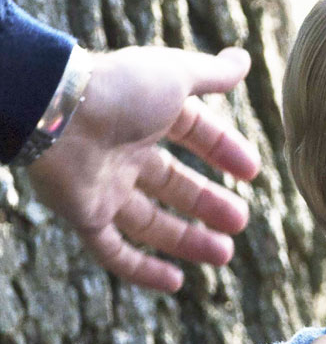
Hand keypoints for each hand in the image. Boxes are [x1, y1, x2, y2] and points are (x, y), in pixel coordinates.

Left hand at [26, 46, 260, 291]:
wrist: (54, 111)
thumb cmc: (120, 88)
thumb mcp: (177, 75)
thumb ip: (213, 74)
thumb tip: (244, 59)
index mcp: (150, 116)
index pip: (196, 136)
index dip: (226, 153)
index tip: (253, 173)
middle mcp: (127, 152)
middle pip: (175, 185)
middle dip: (210, 204)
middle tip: (241, 222)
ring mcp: (105, 186)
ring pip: (151, 222)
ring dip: (188, 239)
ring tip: (225, 255)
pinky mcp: (83, 215)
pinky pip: (114, 251)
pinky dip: (143, 269)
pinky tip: (176, 284)